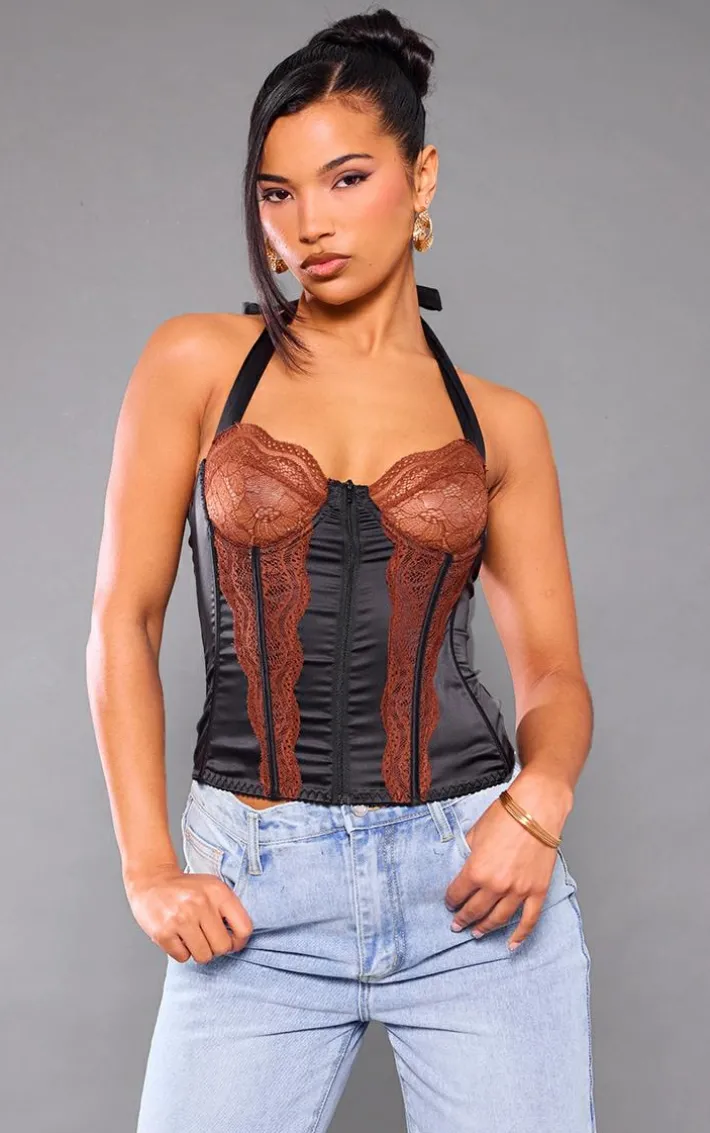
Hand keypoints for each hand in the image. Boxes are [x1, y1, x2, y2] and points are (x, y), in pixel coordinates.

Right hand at [125, 863, 252, 962]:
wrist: (152, 881)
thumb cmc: (187, 889)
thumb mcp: (213, 887)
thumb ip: (229, 909)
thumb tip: (240, 939)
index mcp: (218, 892)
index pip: (244, 928)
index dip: (239, 941)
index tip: (232, 941)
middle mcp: (201, 903)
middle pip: (223, 947)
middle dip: (216, 948)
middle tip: (207, 939)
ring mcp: (181, 918)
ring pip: (204, 956)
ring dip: (199, 951)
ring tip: (192, 937)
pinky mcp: (163, 932)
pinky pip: (182, 958)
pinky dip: (181, 952)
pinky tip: (177, 936)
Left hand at [444, 775, 567, 949]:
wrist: (536, 808)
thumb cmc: (505, 815)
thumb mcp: (475, 832)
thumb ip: (468, 853)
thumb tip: (465, 864)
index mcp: (476, 870)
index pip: (458, 894)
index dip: (451, 900)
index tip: (449, 903)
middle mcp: (496, 886)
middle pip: (475, 910)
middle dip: (463, 919)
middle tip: (457, 925)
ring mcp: (519, 891)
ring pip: (498, 919)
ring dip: (485, 928)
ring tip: (477, 933)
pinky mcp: (537, 891)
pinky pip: (529, 920)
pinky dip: (520, 935)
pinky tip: (512, 945)